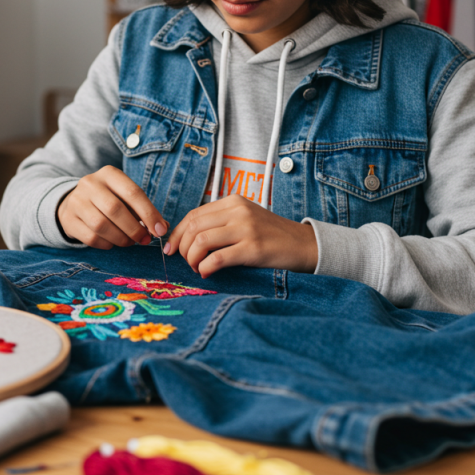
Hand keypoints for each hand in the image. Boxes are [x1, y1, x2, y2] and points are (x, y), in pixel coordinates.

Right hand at [57, 166, 167, 248]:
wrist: (75, 202)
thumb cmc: (109, 199)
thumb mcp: (125, 197)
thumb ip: (144, 210)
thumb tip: (162, 227)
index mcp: (109, 174)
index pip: (133, 192)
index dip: (149, 213)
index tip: (160, 230)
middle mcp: (90, 183)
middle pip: (115, 209)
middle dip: (134, 229)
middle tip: (144, 239)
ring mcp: (76, 201)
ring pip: (101, 225)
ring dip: (121, 238)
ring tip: (129, 242)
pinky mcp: (69, 220)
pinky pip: (91, 237)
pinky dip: (107, 244)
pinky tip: (112, 242)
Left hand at [165, 195, 317, 277]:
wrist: (304, 245)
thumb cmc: (272, 236)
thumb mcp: (246, 219)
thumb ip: (221, 223)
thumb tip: (188, 239)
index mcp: (233, 202)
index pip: (194, 215)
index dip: (178, 233)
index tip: (171, 249)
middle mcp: (238, 211)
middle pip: (194, 227)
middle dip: (182, 248)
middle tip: (185, 262)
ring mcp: (246, 228)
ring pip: (201, 241)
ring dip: (192, 259)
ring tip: (197, 268)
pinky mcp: (253, 248)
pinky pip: (217, 258)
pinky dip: (206, 267)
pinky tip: (207, 273)